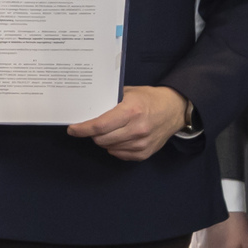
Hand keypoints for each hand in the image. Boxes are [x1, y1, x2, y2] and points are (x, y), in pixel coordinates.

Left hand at [66, 86, 188, 162]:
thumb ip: (109, 101)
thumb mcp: (129, 93)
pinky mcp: (144, 153)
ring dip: (104, 140)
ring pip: (108, 148)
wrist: (175, 110)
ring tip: (111, 130)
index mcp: (131, 111)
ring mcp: (141, 143)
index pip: (99, 126)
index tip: (73, 129)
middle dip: (92, 134)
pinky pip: (119, 154)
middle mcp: (137, 129)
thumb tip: (86, 108)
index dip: (82, 129)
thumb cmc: (149, 99)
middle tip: (94, 127)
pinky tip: (120, 137)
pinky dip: (114, 147)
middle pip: (101, 139)